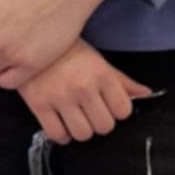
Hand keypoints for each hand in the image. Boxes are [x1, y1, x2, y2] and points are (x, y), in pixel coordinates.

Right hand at [17, 39, 152, 145]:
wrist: (29, 39)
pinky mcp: (38, 104)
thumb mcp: (97, 60)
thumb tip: (145, 94)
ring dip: (81, 129)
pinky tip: (61, 122)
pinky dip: (61, 134)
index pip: (123, 110)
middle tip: (90, 112)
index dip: (117, 110)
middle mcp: (82, 86)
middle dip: (99, 121)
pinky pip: (57, 135)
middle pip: (105, 126)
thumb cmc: (66, 50)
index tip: (108, 105)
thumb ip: (121, 81)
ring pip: (83, 134)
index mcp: (101, 73)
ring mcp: (59, 97)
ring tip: (75, 117)